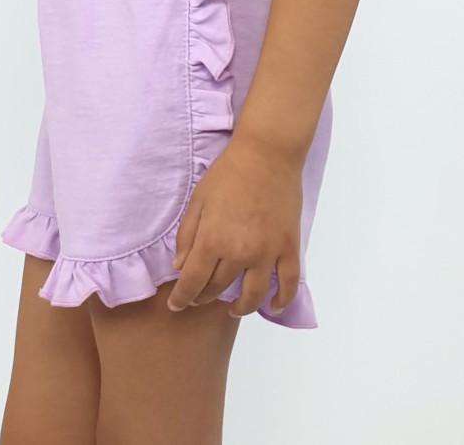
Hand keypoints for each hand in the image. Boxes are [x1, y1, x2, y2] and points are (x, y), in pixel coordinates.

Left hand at [167, 133, 303, 318]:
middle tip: (199, 298)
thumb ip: (187, 234)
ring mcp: (267, 253)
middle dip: (204, 297)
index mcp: (213, 240)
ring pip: (252, 295)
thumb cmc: (228, 172)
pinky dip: (281, 300)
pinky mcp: (288, 247)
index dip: (181, 299)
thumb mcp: (198, 199)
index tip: (175, 306)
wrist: (266, 153)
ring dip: (240, 307)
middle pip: (219, 288)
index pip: (192, 282)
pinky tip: (272, 305)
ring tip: (232, 309)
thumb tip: (179, 267)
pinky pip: (287, 283)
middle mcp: (239, 253)